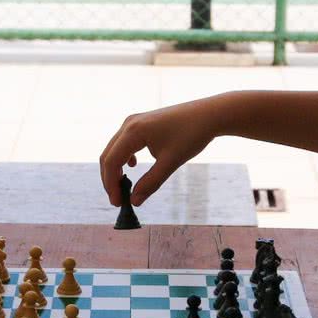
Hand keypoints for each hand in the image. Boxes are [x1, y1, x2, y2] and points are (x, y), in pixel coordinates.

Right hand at [100, 96, 224, 205]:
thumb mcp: (170, 162)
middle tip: (118, 200)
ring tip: (124, 188)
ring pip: (114, 149)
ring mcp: (134, 121)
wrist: (209, 114)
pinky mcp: (141, 122)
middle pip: (108, 155)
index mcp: (133, 132)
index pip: (111, 162)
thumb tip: (134, 202)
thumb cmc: (191, 136)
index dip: (111, 184)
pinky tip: (134, 167)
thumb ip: (150, 183)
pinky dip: (124, 158)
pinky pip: (123, 142)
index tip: (118, 203)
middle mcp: (129, 124)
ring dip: (116, 169)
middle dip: (110, 179)